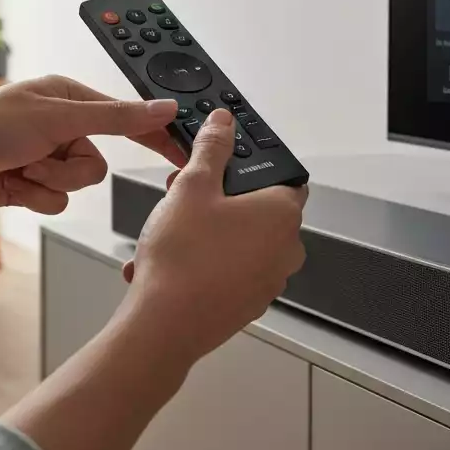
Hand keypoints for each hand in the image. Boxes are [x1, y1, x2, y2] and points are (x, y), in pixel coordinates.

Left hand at [0, 76, 184, 212]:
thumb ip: (117, 117)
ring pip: (80, 184)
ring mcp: (47, 157)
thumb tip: (164, 107)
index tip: (179, 152)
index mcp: (72, 100)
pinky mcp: (31, 184)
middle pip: (99, 161)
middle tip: (44, 158)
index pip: (126, 118)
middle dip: (71, 167)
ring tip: (21, 169)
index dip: (153, 135)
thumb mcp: (60, 116)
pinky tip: (11, 182)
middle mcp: (62, 127)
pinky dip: (36, 196)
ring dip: (51, 181)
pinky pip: (57, 201)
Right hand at [123, 108, 306, 360]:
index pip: (284, 176)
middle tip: (181, 193)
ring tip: (167, 230)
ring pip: (239, 240)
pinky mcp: (248, 303)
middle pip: (256, 208)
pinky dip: (203, 262)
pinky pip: (228, 270)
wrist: (164, 327)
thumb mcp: (192, 186)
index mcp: (283, 214)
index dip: (250, 166)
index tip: (221, 163)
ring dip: (206, 230)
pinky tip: (167, 262)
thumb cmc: (183, 256)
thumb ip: (211, 148)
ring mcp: (269, 280)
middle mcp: (286, 248)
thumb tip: (224, 123)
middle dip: (218, 197)